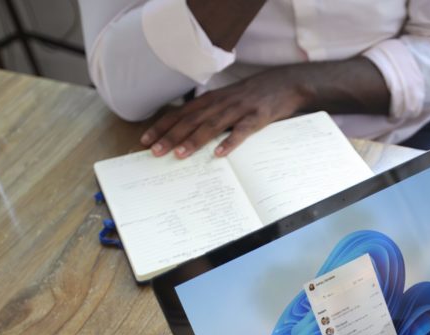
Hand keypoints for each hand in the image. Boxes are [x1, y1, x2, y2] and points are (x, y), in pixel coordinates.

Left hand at [140, 67, 306, 158]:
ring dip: (194, 140)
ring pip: (212, 126)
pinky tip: (219, 154)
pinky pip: (242, 132)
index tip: (145, 140)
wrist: (284, 84)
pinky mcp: (257, 118)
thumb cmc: (252, 96)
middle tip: (154, 151)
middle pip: (191, 120)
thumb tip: (186, 129)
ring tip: (179, 154)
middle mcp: (221, 103)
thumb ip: (209, 112)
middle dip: (171, 136)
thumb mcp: (227, 100)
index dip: (162, 126)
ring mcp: (239, 110)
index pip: (181, 114)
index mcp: (211, 100)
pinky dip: (230, 142)